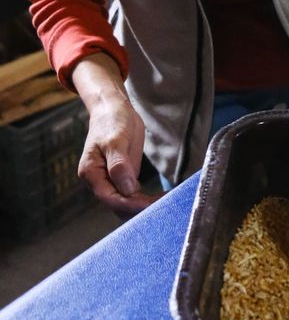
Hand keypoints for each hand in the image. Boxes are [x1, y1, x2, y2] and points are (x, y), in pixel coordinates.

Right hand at [72, 52, 164, 218]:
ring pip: (126, 204)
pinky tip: (162, 199)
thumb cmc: (112, 121)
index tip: (149, 207)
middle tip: (164, 209)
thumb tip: (127, 190)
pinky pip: (133, 196)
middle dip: (139, 210)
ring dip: (144, 208)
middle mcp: (99, 181)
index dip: (129, 206)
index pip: (110, 198)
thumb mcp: (116, 139)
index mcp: (91, 172)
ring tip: (166, 205)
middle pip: (118, 205)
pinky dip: (146, 200)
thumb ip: (119, 165)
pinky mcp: (123, 179)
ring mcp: (111, 181)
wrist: (114, 109)